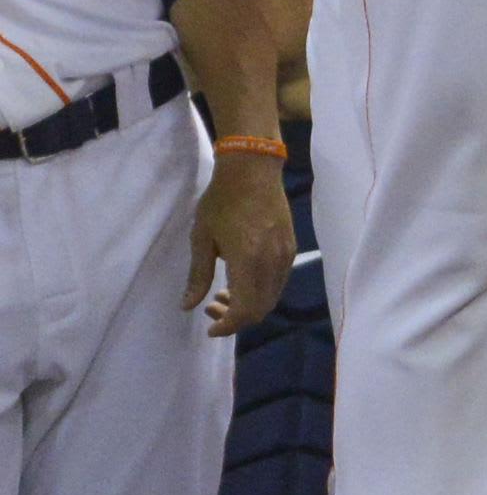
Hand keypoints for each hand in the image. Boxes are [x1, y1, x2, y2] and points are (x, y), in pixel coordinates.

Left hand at [183, 153, 296, 338]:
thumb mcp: (202, 237)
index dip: (228, 326)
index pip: (245, 311)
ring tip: (225, 293)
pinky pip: (278, 282)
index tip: (210, 327)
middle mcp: (272, 262)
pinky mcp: (290, 247)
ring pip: (272, 297)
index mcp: (248, 261)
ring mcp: (285, 255)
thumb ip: (197, 275)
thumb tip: (188, 306)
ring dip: (250, 305)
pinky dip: (261, 291)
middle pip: (261, 309)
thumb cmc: (222, 200)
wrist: (252, 168)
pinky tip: (243, 279)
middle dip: (237, 318)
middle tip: (212, 307)